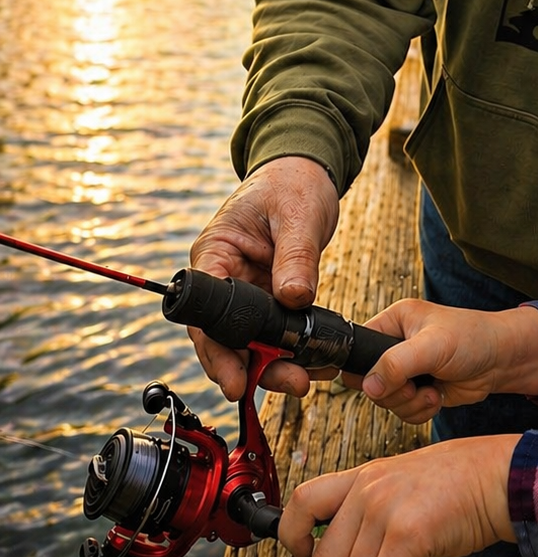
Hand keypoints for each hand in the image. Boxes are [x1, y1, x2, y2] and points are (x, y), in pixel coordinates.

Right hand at [187, 157, 338, 399]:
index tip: (236, 377)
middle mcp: (225, 278)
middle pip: (225, 337)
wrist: (307, 173)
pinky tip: (312, 363)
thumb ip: (296, 256)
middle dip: (250, 367)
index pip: (205, 312)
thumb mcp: (297, 214)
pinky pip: (274, 332)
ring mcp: (247, 291)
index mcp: (215, 254)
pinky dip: (290, 350)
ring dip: (274, 365)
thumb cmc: (292, 182)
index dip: (216, 350)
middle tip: (287, 384)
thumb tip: (294, 299)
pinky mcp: (270, 298)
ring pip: (251, 342)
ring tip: (303, 380)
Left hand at [278, 436, 518, 556]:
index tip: (308, 555)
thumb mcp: (401, 482)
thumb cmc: (456, 486)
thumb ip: (369, 508)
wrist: (497, 477)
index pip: (302, 502)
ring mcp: (385, 510)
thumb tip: (341, 556)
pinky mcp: (407, 532)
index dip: (293, 537)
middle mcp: (368, 491)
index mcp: (363, 477)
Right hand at [349, 300, 537, 422]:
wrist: (502, 361)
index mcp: (394, 322)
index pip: (358, 347)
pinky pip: (402, 411)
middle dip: (394, 391)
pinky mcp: (418, 390)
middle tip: (415, 385)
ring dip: (408, 404)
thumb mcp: (433, 346)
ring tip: (432, 391)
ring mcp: (407, 370)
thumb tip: (368, 387)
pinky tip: (437, 398)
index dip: (361, 368)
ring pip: (385, 400)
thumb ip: (397, 363)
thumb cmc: (472, 338)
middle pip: (369, 381)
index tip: (375, 383)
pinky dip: (418, 411)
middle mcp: (396, 345)